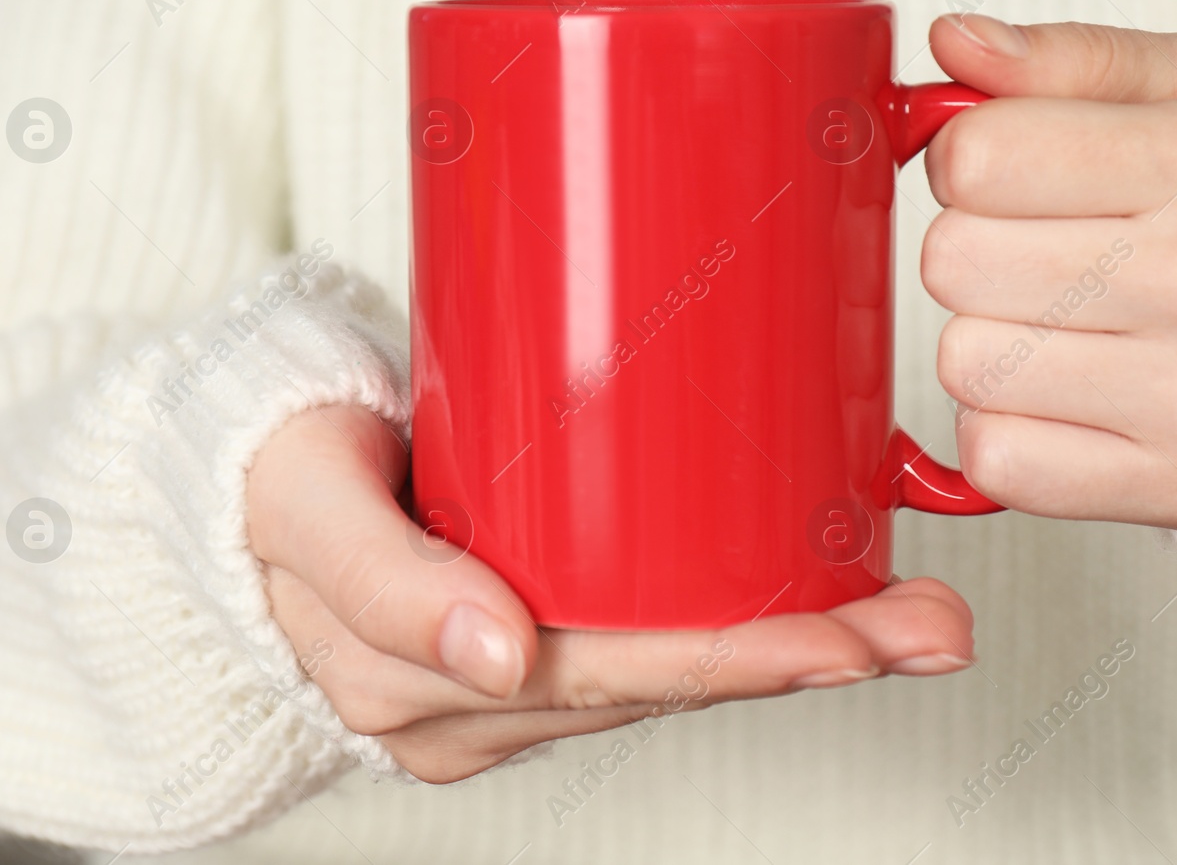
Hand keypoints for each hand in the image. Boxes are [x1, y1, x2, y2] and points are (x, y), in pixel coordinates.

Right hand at [247, 405, 976, 782]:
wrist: (243, 478)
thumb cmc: (273, 479)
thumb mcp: (307, 511)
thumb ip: (385, 585)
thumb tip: (500, 657)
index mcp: (428, 687)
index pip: (616, 679)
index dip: (739, 662)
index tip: (848, 641)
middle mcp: (488, 700)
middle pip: (672, 684)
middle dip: (811, 660)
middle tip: (933, 627)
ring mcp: (516, 676)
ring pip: (674, 671)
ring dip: (798, 648)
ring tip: (914, 615)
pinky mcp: (535, 636)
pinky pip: (646, 642)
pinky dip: (737, 625)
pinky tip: (821, 603)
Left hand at [921, 15, 1176, 528]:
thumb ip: (1070, 59)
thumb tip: (951, 41)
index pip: (978, 160)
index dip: (970, 160)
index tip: (1017, 170)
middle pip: (954, 263)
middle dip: (976, 248)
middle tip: (1051, 249)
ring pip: (965, 363)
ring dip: (991, 340)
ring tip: (1073, 322)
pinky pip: (995, 459)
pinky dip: (1007, 429)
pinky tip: (1070, 395)